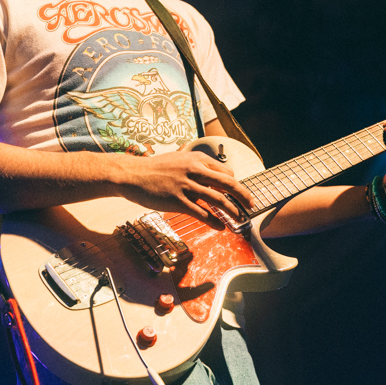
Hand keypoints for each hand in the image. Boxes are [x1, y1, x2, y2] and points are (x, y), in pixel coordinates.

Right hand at [112, 151, 254, 229]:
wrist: (133, 174)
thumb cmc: (155, 168)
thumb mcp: (179, 159)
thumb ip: (196, 165)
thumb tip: (213, 175)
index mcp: (197, 159)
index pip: (225, 172)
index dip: (236, 184)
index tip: (241, 194)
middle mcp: (195, 170)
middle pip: (228, 184)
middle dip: (244, 196)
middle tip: (252, 205)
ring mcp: (186, 186)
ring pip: (218, 199)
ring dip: (233, 211)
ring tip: (240, 219)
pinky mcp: (177, 201)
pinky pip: (201, 213)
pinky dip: (214, 221)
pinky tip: (220, 227)